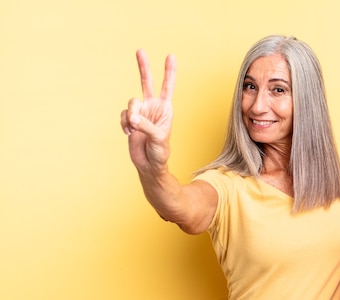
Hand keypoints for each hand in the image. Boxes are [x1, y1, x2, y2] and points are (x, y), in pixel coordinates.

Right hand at [120, 49, 176, 173]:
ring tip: (134, 129)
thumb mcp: (158, 137)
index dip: (169, 72)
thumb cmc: (160, 151)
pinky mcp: (129, 120)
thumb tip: (132, 117)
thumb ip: (145, 124)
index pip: (168, 86)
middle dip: (144, 66)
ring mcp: (140, 112)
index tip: (171, 56)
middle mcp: (153, 107)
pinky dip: (125, 124)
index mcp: (165, 108)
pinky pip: (123, 115)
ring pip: (131, 103)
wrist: (148, 164)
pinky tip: (130, 133)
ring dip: (131, 116)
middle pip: (147, 82)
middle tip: (140, 50)